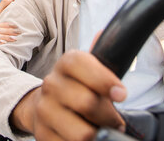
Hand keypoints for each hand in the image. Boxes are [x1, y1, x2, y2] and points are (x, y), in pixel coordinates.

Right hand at [11, 51, 126, 140]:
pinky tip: (83, 137)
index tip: (121, 94)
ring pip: (82, 132)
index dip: (104, 79)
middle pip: (87, 102)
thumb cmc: (74, 88)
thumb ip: (99, 56)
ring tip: (100, 130)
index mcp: (66, 64)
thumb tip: (102, 33)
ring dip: (98, 135)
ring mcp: (44, 111)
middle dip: (109, 116)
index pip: (81, 64)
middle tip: (115, 119)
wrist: (42, 107)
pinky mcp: (42, 136)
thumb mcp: (88, 69)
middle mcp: (51, 85)